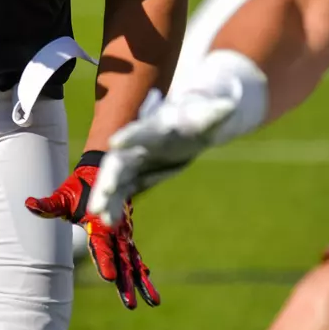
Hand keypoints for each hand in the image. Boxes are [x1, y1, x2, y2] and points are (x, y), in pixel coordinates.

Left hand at [26, 154, 159, 308]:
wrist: (101, 169)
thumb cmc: (78, 186)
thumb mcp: (63, 196)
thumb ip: (49, 205)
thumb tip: (29, 204)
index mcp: (99, 224)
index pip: (102, 246)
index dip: (105, 261)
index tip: (110, 279)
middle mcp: (114, 230)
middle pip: (121, 260)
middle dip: (126, 282)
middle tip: (130, 304)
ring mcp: (123, 233)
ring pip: (133, 261)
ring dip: (141, 281)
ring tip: (153, 301)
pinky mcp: (126, 235)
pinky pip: (135, 254)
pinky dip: (141, 268)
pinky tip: (147, 281)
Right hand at [85, 94, 236, 225]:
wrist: (185, 121)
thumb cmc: (198, 115)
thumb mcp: (208, 114)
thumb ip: (216, 112)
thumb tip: (230, 106)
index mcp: (156, 126)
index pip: (141, 130)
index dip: (130, 136)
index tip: (116, 143)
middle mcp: (138, 143)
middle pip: (119, 161)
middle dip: (107, 180)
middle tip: (98, 201)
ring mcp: (134, 159)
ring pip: (115, 179)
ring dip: (107, 198)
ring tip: (102, 219)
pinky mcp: (135, 174)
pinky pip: (122, 191)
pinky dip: (114, 205)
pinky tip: (110, 223)